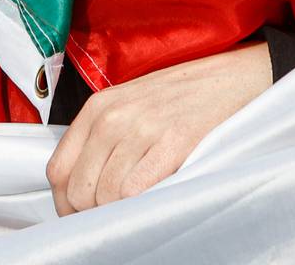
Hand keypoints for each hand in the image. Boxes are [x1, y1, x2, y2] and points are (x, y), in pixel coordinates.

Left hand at [45, 41, 269, 215]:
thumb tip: (84, 186)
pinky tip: (155, 199)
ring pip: (106, 195)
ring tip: (139, 208)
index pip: (59, 169)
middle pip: (80, 189)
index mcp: (98, 107)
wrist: (236, 77)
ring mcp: (142, 128)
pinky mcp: (174, 141)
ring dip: (119, 212)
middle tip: (114, 216)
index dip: (65, 203)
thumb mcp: (131, 106)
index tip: (79, 216)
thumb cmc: (184, 97)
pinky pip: (136, 190)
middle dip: (92, 213)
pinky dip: (140, 205)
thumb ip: (103, 140)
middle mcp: (113, 117)